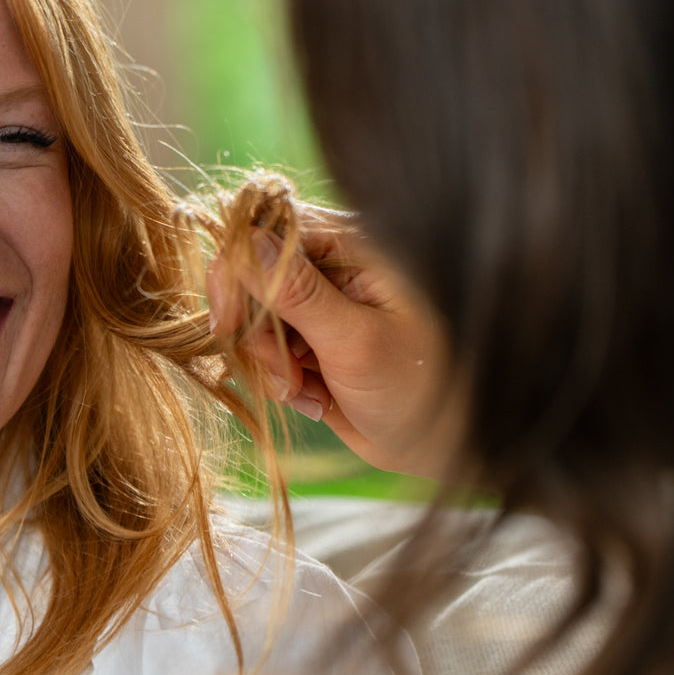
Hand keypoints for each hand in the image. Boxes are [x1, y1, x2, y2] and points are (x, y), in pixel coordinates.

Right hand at [206, 205, 458, 478]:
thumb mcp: (355, 341)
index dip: (236, 272)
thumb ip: (298, 292)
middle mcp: (335, 263)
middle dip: (259, 333)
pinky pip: (269, 349)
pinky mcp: (316, 337)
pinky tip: (318, 399)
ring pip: (255, 318)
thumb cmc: (422, 388)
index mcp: (354, 244)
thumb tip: (247, 240)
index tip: (225, 323)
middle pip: (253, 277)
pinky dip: (283, 379)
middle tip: (287, 376)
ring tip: (309, 393)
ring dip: (271, 363)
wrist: (448, 443)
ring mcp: (324, 301)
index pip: (268, 231)